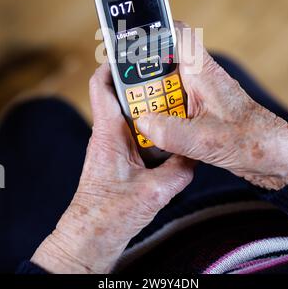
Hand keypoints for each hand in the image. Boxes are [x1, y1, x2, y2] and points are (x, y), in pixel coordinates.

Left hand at [31, 63, 193, 273]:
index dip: (113, 63)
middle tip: (170, 75)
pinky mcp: (119, 158)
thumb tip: (196, 155)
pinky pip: (137, 134)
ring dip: (151, 108)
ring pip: (133, 115)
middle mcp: (108, 135)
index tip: (132, 50)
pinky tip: (171, 134)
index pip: (103, 86)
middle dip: (146, 84)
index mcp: (108, 134)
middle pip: (124, 96)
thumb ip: (179, 170)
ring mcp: (113, 145)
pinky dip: (153, 129)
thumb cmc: (108, 216)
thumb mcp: (154, 192)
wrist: (90, 238)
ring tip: (176, 101)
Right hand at [137, 23, 287, 189]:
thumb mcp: (204, 139)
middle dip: (143, 71)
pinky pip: (174, 104)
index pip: (178, 34)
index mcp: (203, 72)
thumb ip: (169, 131)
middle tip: (127, 86)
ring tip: (136, 109)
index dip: (154, 30)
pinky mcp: (201, 111)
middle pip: (164, 61)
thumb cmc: (252, 139)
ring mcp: (200, 94)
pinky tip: (154, 128)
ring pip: (167, 84)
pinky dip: (162, 112)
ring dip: (152, 95)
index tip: (131, 38)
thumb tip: (143, 122)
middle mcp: (200, 78)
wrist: (272, 156)